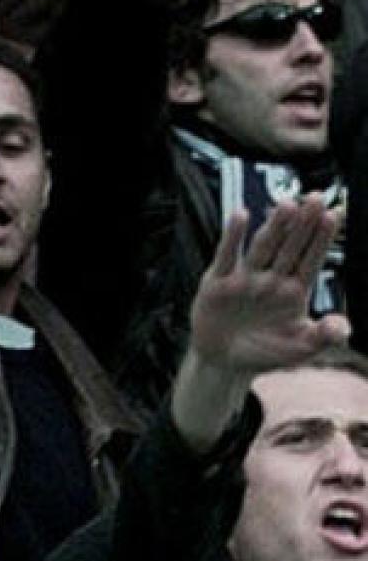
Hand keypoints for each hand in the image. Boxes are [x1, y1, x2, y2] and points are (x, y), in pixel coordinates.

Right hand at [189, 198, 349, 374]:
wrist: (224, 363)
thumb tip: (341, 324)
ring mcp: (245, 279)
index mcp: (294, 291)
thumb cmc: (265, 353)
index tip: (335, 215)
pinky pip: (226, 256)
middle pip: (290, 246)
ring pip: (263, 247)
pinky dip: (232, 236)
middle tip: (318, 197)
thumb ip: (323, 336)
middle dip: (304, 223)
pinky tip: (240, 215)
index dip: (322, 238)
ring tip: (289, 204)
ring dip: (275, 226)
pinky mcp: (218, 283)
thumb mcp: (300, 349)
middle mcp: (270, 279)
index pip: (311, 259)